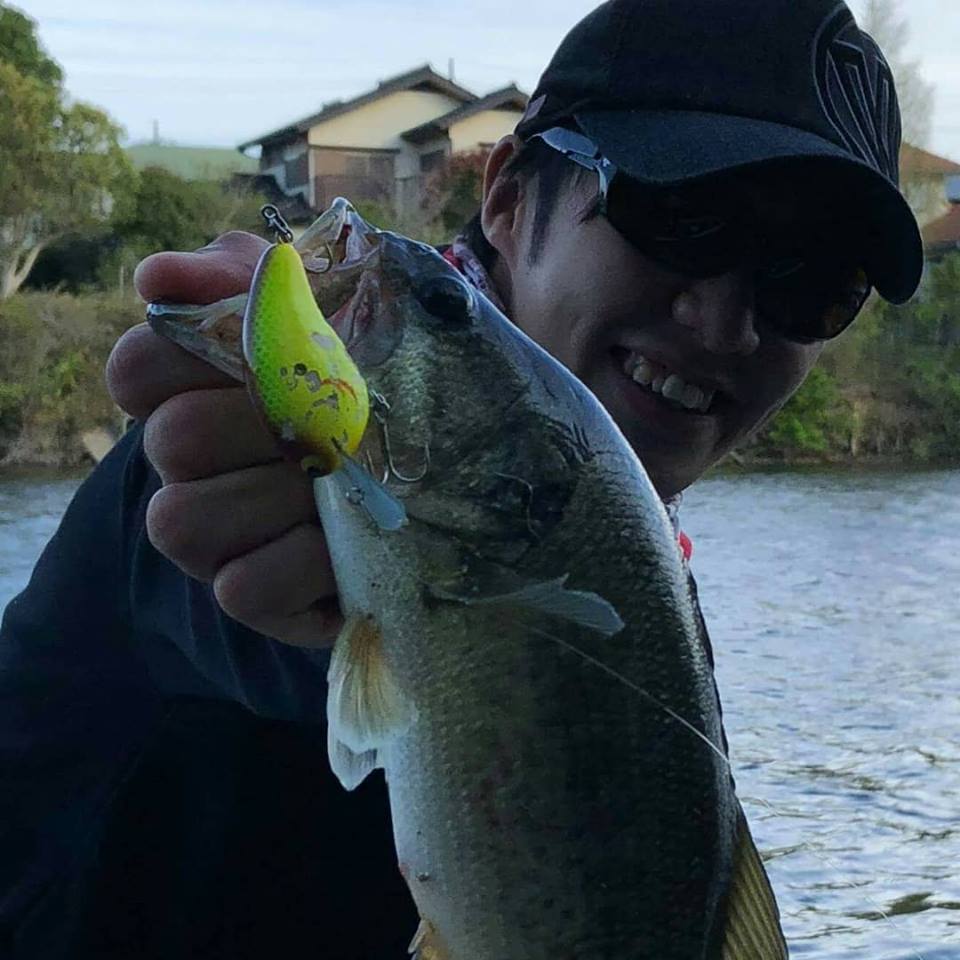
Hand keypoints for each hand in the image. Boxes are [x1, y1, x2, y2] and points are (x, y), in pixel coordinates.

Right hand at [106, 231, 342, 647]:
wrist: (454, 469)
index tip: (265, 353)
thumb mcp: (330, 306)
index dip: (190, 356)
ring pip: (183, 521)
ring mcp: (214, 538)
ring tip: (341, 481)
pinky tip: (342, 540)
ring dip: (279, 497)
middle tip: (333, 421)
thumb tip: (157, 277)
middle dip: (261, 427)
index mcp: (196, 392)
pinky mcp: (254, 596)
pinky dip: (298, 562)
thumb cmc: (380, 380)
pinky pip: (240, 589)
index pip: (137, 366)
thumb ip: (247, 278)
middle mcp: (189, 467)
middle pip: (171, 441)